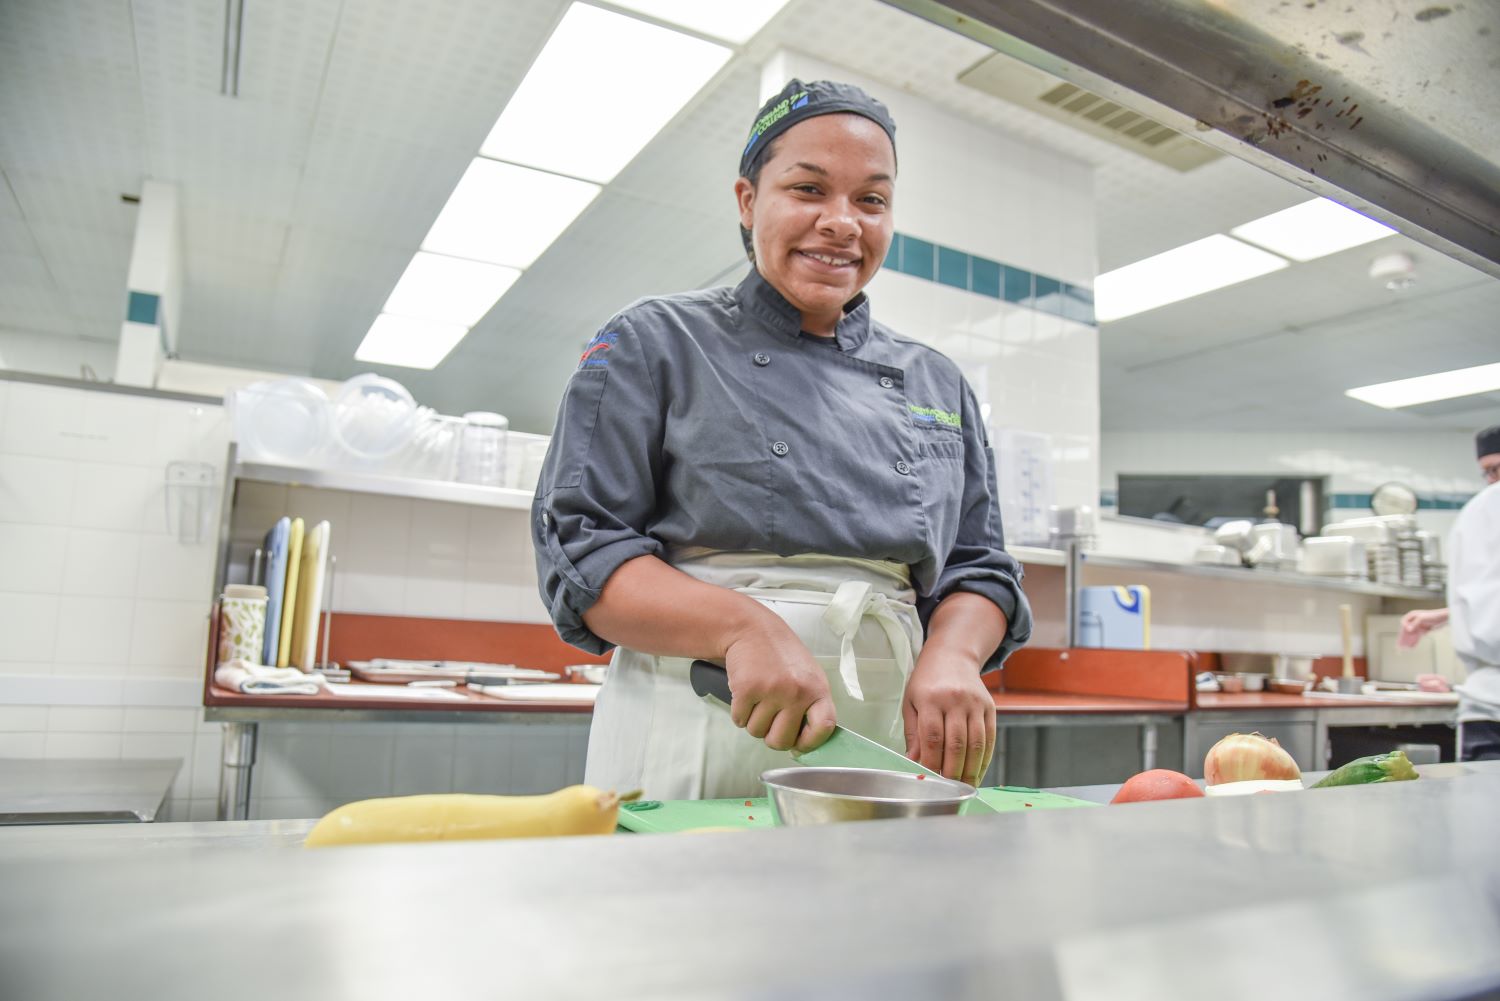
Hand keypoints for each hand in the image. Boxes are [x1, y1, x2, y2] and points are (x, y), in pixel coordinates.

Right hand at [722, 609, 836, 753]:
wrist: (752, 629)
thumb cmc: (780, 656)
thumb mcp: (807, 676)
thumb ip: (809, 706)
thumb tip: (801, 745)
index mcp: (817, 689)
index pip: (824, 728)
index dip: (810, 742)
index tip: (798, 744)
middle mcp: (797, 692)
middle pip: (781, 741)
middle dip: (771, 736)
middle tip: (769, 718)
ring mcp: (772, 691)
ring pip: (757, 732)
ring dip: (753, 721)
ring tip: (758, 698)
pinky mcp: (747, 689)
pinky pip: (739, 720)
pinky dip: (739, 712)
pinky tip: (746, 693)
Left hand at [902, 648, 995, 785]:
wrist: (952, 656)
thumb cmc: (927, 682)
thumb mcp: (911, 702)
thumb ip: (914, 734)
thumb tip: (914, 763)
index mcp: (930, 698)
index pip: (933, 737)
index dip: (932, 762)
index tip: (929, 779)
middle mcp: (955, 700)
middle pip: (957, 743)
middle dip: (952, 771)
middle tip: (948, 790)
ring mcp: (975, 703)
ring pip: (976, 744)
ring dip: (970, 770)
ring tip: (963, 787)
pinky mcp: (990, 707)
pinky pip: (989, 738)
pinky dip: (984, 759)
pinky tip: (977, 772)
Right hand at [1398, 608, 1448, 647]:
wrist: (1444, 618)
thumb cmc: (1433, 615)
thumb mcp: (1422, 618)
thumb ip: (1414, 623)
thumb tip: (1408, 629)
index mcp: (1412, 616)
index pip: (1404, 623)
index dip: (1404, 628)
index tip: (1406, 632)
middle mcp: (1414, 621)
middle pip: (1406, 630)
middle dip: (1403, 637)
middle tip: (1400, 645)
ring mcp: (1418, 626)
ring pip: (1411, 635)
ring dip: (1408, 641)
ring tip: (1404, 648)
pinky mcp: (1423, 630)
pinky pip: (1417, 637)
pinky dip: (1414, 641)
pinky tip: (1412, 646)